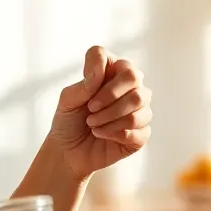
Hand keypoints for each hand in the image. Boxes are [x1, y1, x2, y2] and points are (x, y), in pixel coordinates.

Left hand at [49, 46, 151, 179]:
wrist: (69, 153)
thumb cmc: (69, 121)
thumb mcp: (68, 100)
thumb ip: (84, 84)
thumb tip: (100, 72)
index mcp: (112, 73)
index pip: (112, 58)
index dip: (98, 71)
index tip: (86, 91)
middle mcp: (130, 88)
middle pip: (134, 77)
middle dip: (109, 96)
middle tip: (90, 111)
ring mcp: (140, 110)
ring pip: (139, 103)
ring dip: (110, 116)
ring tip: (93, 125)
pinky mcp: (142, 133)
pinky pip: (139, 128)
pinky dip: (115, 133)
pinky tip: (102, 134)